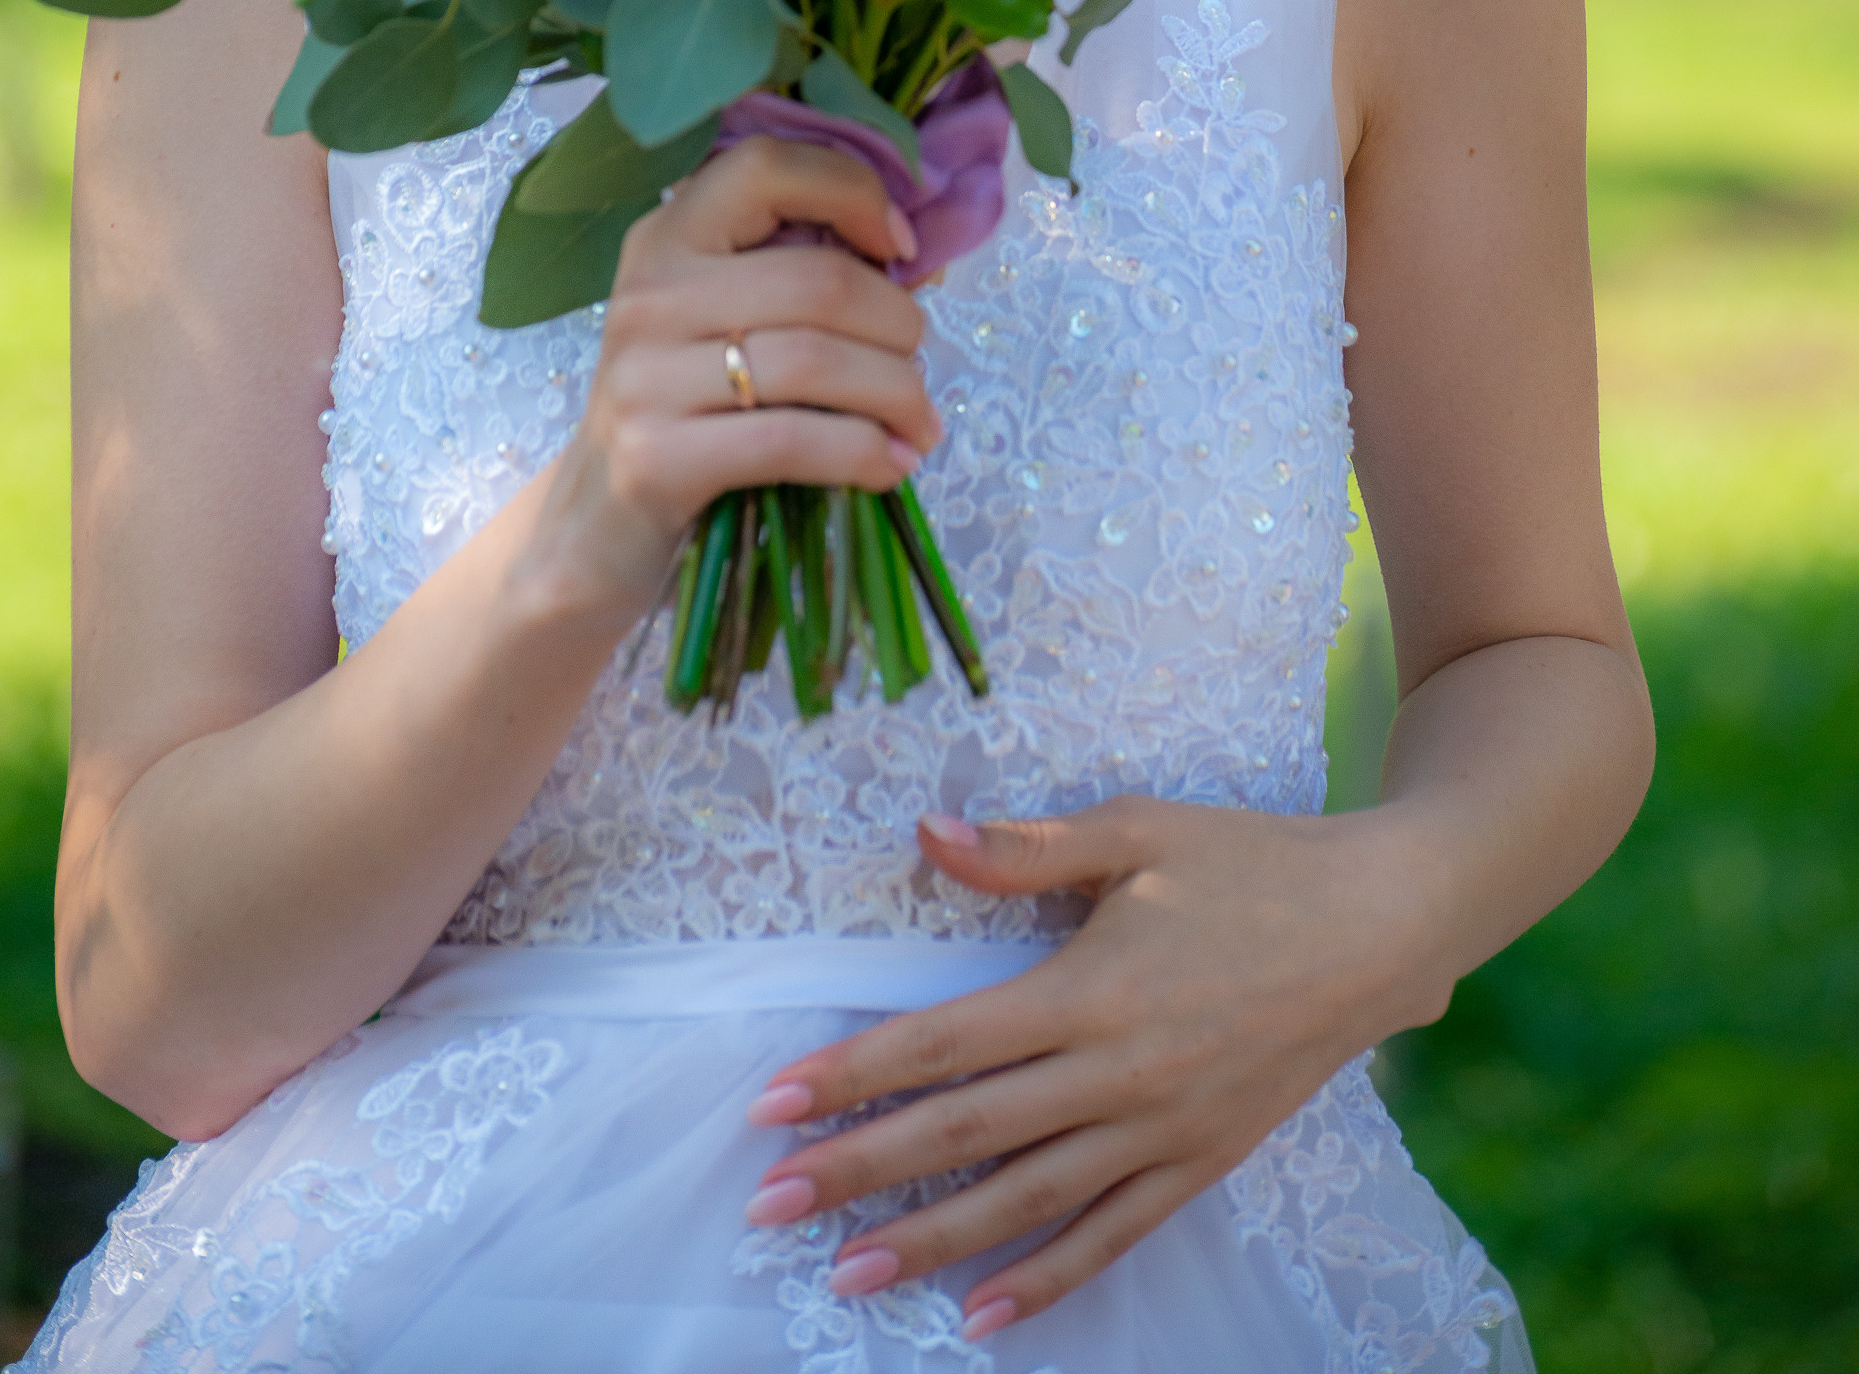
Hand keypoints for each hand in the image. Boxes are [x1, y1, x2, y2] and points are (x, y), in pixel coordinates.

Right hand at [537, 137, 940, 617]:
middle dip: (899, 326)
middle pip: (819, 282)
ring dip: (896, 394)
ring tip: (919, 424)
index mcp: (669, 236)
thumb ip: (803, 275)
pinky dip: (863, 452)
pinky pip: (791, 439)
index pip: (767, 167)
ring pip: (816, 360)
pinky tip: (891, 466)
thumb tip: (917, 254)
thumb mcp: (726, 322)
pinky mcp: (655, 457)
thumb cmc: (690, 410)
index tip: (900, 246)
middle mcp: (649, 292)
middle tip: (919, 368)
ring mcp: (644, 375)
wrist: (598, 525)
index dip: (853, 192)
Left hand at [739, 795, 1443, 1338]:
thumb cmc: (1249, 863)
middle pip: (965, 1132)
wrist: (1378, 926)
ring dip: (929, 1242)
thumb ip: (1027, 847)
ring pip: (1025, 1203)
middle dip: (859, 1172)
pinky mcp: (1201, 1163)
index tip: (772, 1103)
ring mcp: (1161, 1130)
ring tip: (846, 1275)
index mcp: (1088, 987)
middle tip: (768, 1206)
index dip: (853, 1075)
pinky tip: (980, 1315)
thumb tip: (925, 834)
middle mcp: (1117, 1073)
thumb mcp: (1138, 831)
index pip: (944, 1042)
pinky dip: (1045, 1281)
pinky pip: (1111, 1236)